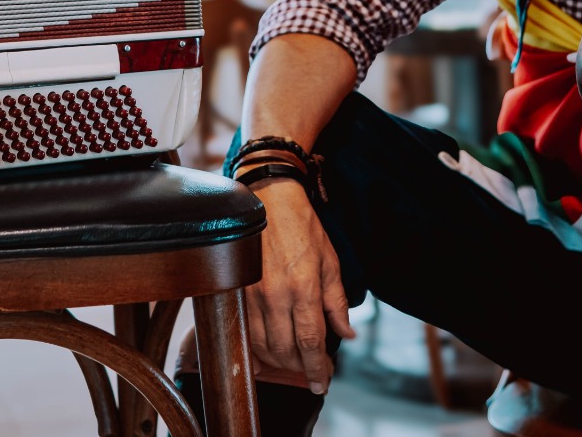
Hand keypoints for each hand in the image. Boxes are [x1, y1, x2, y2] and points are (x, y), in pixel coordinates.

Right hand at [243, 179, 355, 392]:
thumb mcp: (330, 260)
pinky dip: (255, 350)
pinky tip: (265, 356)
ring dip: (278, 361)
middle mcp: (275, 296)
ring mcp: (251, 295)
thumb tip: (347, 333)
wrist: (267, 199)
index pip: (311, 342)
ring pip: (262, 346)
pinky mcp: (235, 292)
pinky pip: (244, 332)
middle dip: (300, 367)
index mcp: (303, 288)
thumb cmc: (302, 226)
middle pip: (285, 350)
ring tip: (292, 361)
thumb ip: (336, 301)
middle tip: (312, 369)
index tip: (323, 382)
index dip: (317, 368)